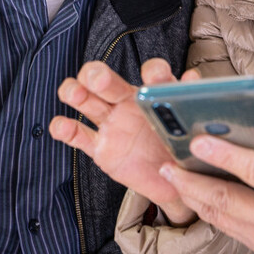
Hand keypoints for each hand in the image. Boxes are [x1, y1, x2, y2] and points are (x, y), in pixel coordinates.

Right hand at [50, 58, 199, 223]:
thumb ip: (189, 104)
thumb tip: (192, 80)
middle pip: (108, 81)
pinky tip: (61, 125)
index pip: (152, 73)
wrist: (173, 181)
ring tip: (75, 94)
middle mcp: (129, 103)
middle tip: (98, 78)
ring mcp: (112, 124)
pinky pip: (79, 136)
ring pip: (87, 101)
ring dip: (76, 91)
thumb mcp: (190, 128)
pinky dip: (65, 129)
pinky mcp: (101, 148)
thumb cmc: (181, 148)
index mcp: (154, 94)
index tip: (154, 77)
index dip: (152, 71)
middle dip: (99, 75)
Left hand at [159, 122, 253, 253]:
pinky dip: (205, 209)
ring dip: (192, 196)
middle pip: (229, 201)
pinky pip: (226, 227)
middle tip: (168, 163)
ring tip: (171, 175)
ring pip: (221, 217)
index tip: (200, 141)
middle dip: (194, 182)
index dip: (227, 156)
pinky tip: (191, 191)